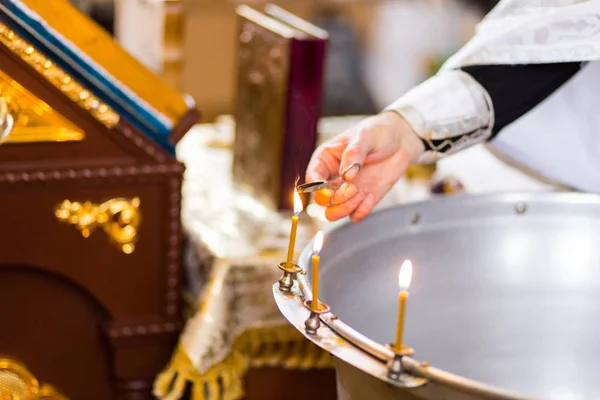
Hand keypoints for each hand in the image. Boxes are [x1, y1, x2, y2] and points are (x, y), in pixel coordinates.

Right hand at [305, 111, 424, 221]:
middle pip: (321, 201)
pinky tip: (371, 197)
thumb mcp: (365, 136)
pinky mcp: (362, 199)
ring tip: (362, 194)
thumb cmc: (378, 132)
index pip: (312, 179)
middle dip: (335, 199)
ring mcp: (346, 191)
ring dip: (345, 208)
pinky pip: (355, 215)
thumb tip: (346, 175)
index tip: (330, 190)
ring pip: (333, 213)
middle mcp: (332, 178)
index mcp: (325, 160)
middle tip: (353, 188)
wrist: (401, 140)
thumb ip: (354, 154)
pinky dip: (361, 212)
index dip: (317, 188)